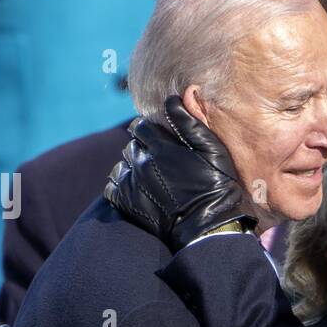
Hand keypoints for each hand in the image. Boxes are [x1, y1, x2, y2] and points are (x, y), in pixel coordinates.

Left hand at [105, 95, 256, 251]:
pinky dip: (119, 186)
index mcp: (161, 146)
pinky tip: (134, 189)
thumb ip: (190, 123)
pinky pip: (111, 187)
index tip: (157, 138)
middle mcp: (142, 162)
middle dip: (141, 148)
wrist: (206, 227)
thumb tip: (172, 98)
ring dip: (131, 167)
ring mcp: (132, 183)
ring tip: (146, 176)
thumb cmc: (215, 187)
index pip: (141, 127)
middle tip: (156, 160)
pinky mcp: (127, 203)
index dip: (148, 130)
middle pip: (131, 145)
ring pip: (121, 165)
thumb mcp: (212, 150)